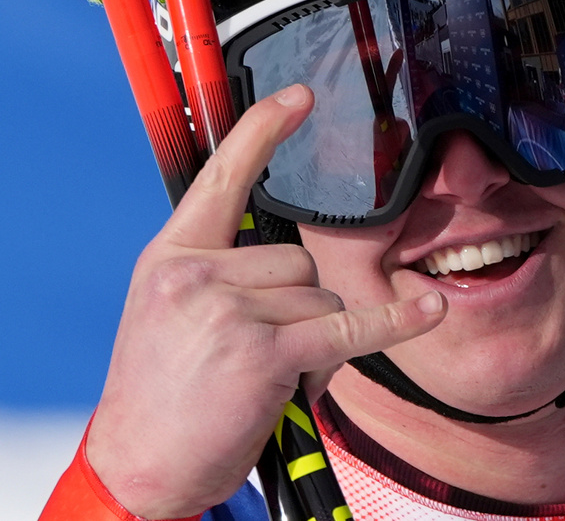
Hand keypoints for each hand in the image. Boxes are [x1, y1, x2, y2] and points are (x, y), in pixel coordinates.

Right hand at [86, 85, 446, 518]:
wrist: (138, 468)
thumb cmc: (161, 396)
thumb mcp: (169, 315)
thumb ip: (221, 274)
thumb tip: (291, 266)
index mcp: (171, 256)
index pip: (224, 178)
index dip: (263, 131)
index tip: (298, 96)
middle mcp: (195, 273)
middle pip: (298, 259)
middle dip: (298, 308)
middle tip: (254, 358)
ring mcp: (226, 309)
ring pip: (322, 297)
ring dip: (315, 340)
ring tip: (263, 381)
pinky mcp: (261, 351)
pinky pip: (345, 327)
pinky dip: (390, 324)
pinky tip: (427, 310)